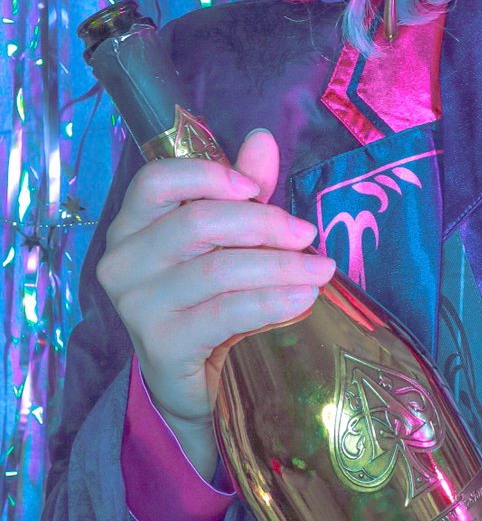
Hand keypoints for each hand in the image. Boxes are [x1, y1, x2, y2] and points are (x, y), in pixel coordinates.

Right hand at [98, 129, 334, 440]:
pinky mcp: (160, 345)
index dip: (208, 175)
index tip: (256, 187)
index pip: (156, 180)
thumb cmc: (208, 298)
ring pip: (217, 269)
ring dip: (280, 265)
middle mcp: (123, 261)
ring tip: (320, 270)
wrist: (190, 381)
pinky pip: (226, 312)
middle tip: (308, 234)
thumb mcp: (228, 239)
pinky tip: (304, 298)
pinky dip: (272, 302)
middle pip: (197, 222)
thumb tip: (262, 139)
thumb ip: (242, 190)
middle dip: (264, 224)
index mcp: (133, 224)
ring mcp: (136, 305)